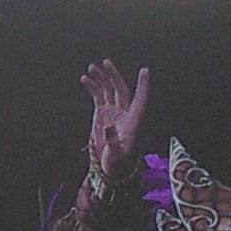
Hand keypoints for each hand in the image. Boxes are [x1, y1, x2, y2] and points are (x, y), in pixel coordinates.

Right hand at [83, 58, 152, 175]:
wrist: (111, 167)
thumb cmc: (118, 163)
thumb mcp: (116, 155)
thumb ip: (113, 141)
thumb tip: (109, 126)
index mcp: (133, 121)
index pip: (140, 99)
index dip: (143, 85)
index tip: (145, 71)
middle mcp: (125, 113)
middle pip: (121, 89)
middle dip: (114, 75)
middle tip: (105, 63)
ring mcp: (114, 112)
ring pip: (110, 90)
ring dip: (102, 78)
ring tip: (91, 68)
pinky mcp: (103, 114)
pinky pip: (99, 96)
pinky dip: (93, 87)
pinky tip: (85, 79)